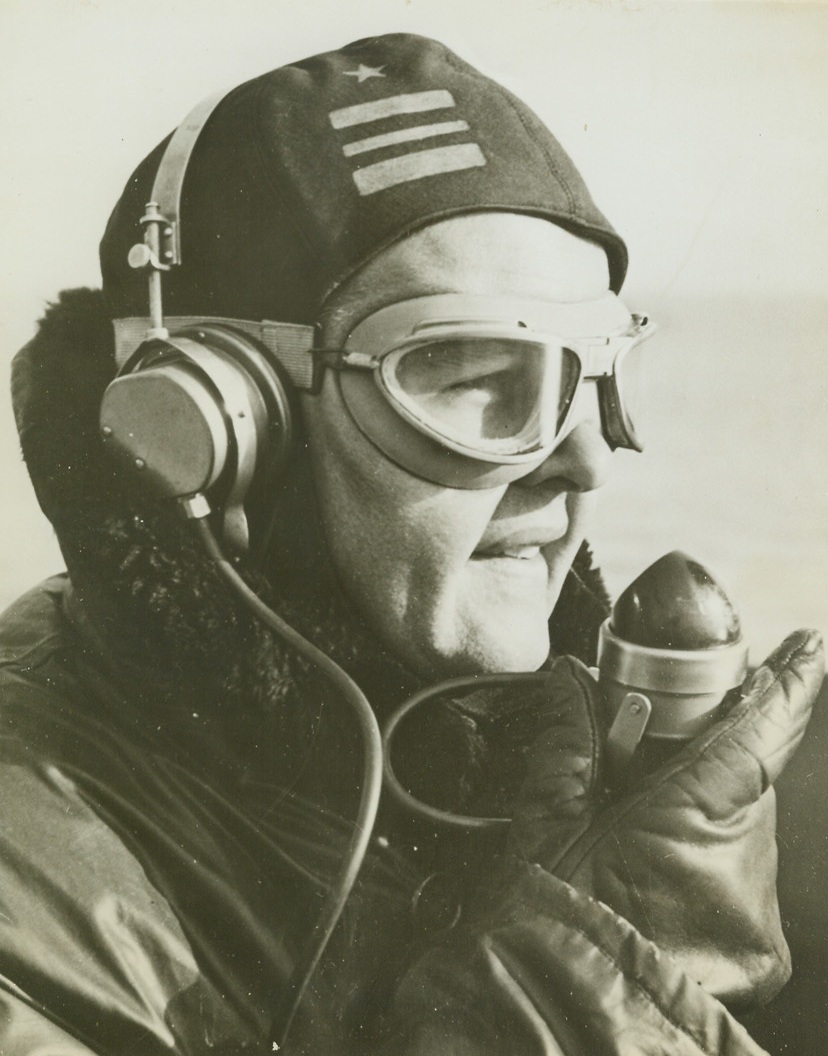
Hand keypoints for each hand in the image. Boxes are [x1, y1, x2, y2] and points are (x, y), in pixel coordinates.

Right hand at [509, 629, 824, 1008]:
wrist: (555, 1019)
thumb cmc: (548, 926)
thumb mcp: (546, 822)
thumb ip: (568, 739)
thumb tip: (571, 679)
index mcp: (691, 824)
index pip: (760, 733)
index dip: (789, 682)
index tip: (809, 647)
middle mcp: (743, 871)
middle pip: (747, 779)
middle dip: (709, 756)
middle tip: (653, 754)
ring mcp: (755, 915)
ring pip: (744, 828)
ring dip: (704, 809)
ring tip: (641, 830)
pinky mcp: (758, 948)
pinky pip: (743, 876)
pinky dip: (709, 857)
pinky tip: (661, 869)